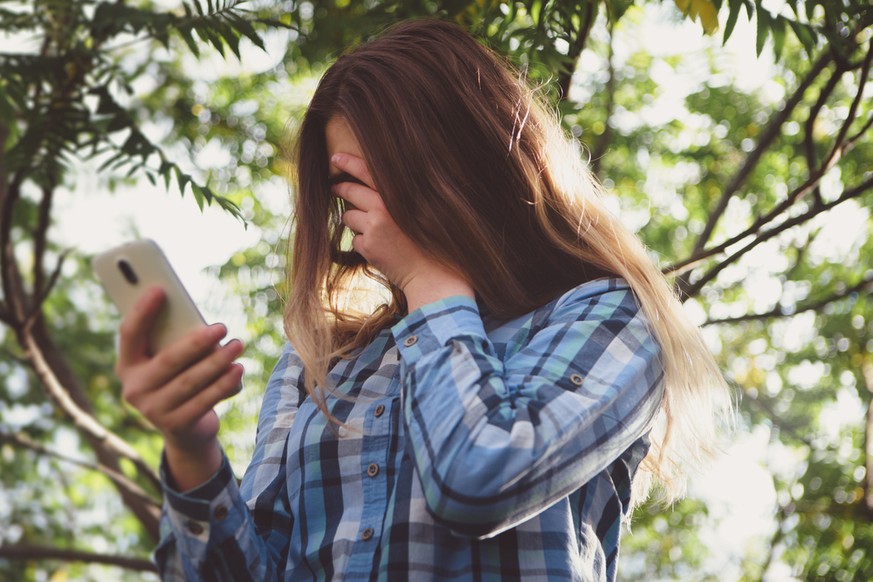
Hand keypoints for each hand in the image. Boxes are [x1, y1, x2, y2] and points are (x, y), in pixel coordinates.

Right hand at [115, 286, 243, 488]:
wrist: (186, 430)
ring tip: (238, 345)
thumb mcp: (172, 360)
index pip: (128, 335)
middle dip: (197, 342)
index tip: (159, 289)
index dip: (142, 312)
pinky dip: (224, 383)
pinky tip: (238, 369)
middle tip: (221, 327)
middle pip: (168, 361)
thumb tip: (206, 327)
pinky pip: (204, 400)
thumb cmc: (180, 379)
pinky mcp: (175, 425)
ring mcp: (153, 410)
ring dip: (218, 361)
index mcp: (127, 365)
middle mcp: (134, 389)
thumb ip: (177, 341)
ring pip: (190, 381)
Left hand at [330, 153, 474, 311]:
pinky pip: (355, 239)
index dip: (349, 162)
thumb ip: (393, 200)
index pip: (367, 172)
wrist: (430, 272)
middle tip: (334, 188)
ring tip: (374, 232)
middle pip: (351, 191)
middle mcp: (383, 207)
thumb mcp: (415, 212)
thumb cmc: (426, 242)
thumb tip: (367, 190)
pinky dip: (363, 243)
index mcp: (397, 195)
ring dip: (354, 222)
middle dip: (340, 189)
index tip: (335, 156)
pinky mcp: (367, 245)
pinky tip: (380, 250)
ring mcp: (373, 226)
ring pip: (348, 217)